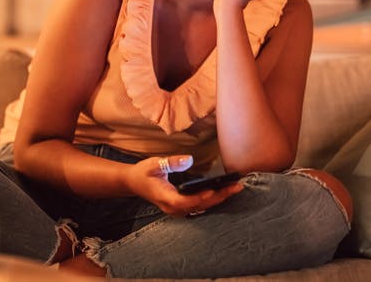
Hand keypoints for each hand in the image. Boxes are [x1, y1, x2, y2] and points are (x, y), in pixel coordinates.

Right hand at [124, 155, 243, 216]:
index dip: (201, 197)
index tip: (215, 189)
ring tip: (235, 187)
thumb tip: (188, 159)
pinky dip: (212, 199)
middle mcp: (173, 208)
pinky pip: (200, 205)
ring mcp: (177, 210)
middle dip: (219, 196)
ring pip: (202, 207)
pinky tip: (224, 190)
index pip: (186, 201)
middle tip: (237, 186)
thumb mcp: (154, 164)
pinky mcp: (181, 207)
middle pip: (200, 205)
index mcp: (166, 198)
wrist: (133, 183)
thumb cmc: (143, 173)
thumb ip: (171, 163)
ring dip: (219, 198)